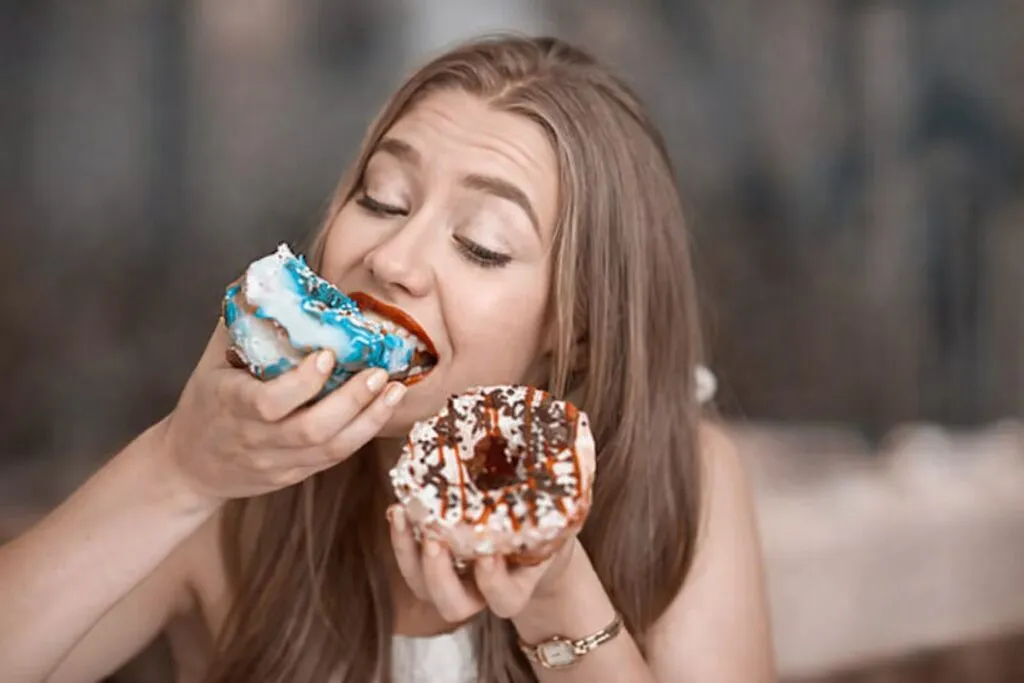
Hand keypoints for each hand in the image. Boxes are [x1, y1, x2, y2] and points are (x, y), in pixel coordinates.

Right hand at [158, 320, 406, 507]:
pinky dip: (362, 433)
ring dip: (369, 419)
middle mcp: (257, 439)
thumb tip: (269, 275)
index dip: (303, 382)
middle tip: (380, 372)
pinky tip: (383, 408)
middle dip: (352, 401)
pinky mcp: (294, 475)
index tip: (328, 354)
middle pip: (311, 430)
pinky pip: (333, 458)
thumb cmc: (206, 403)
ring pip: (330, 450)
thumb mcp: (212, 361)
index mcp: (232, 406)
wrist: (191, 466)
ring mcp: (278, 462)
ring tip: (395, 390)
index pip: (270, 403)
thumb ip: (241, 323)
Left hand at [387, 505, 577, 622]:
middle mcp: (479, 592)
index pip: (504, 600)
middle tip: (435, 539)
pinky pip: (410, 559)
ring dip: (407, 554)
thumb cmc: (544, 524)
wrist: (531, 533)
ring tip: (401, 515)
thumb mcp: (555, 517)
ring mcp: (452, 579)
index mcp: (515, 587)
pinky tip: (399, 507)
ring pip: (422, 588)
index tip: (489, 554)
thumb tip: (554, 462)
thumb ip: (555, 509)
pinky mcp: (431, 561)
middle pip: (453, 607)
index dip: (494, 583)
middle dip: (439, 575)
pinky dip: (400, 536)